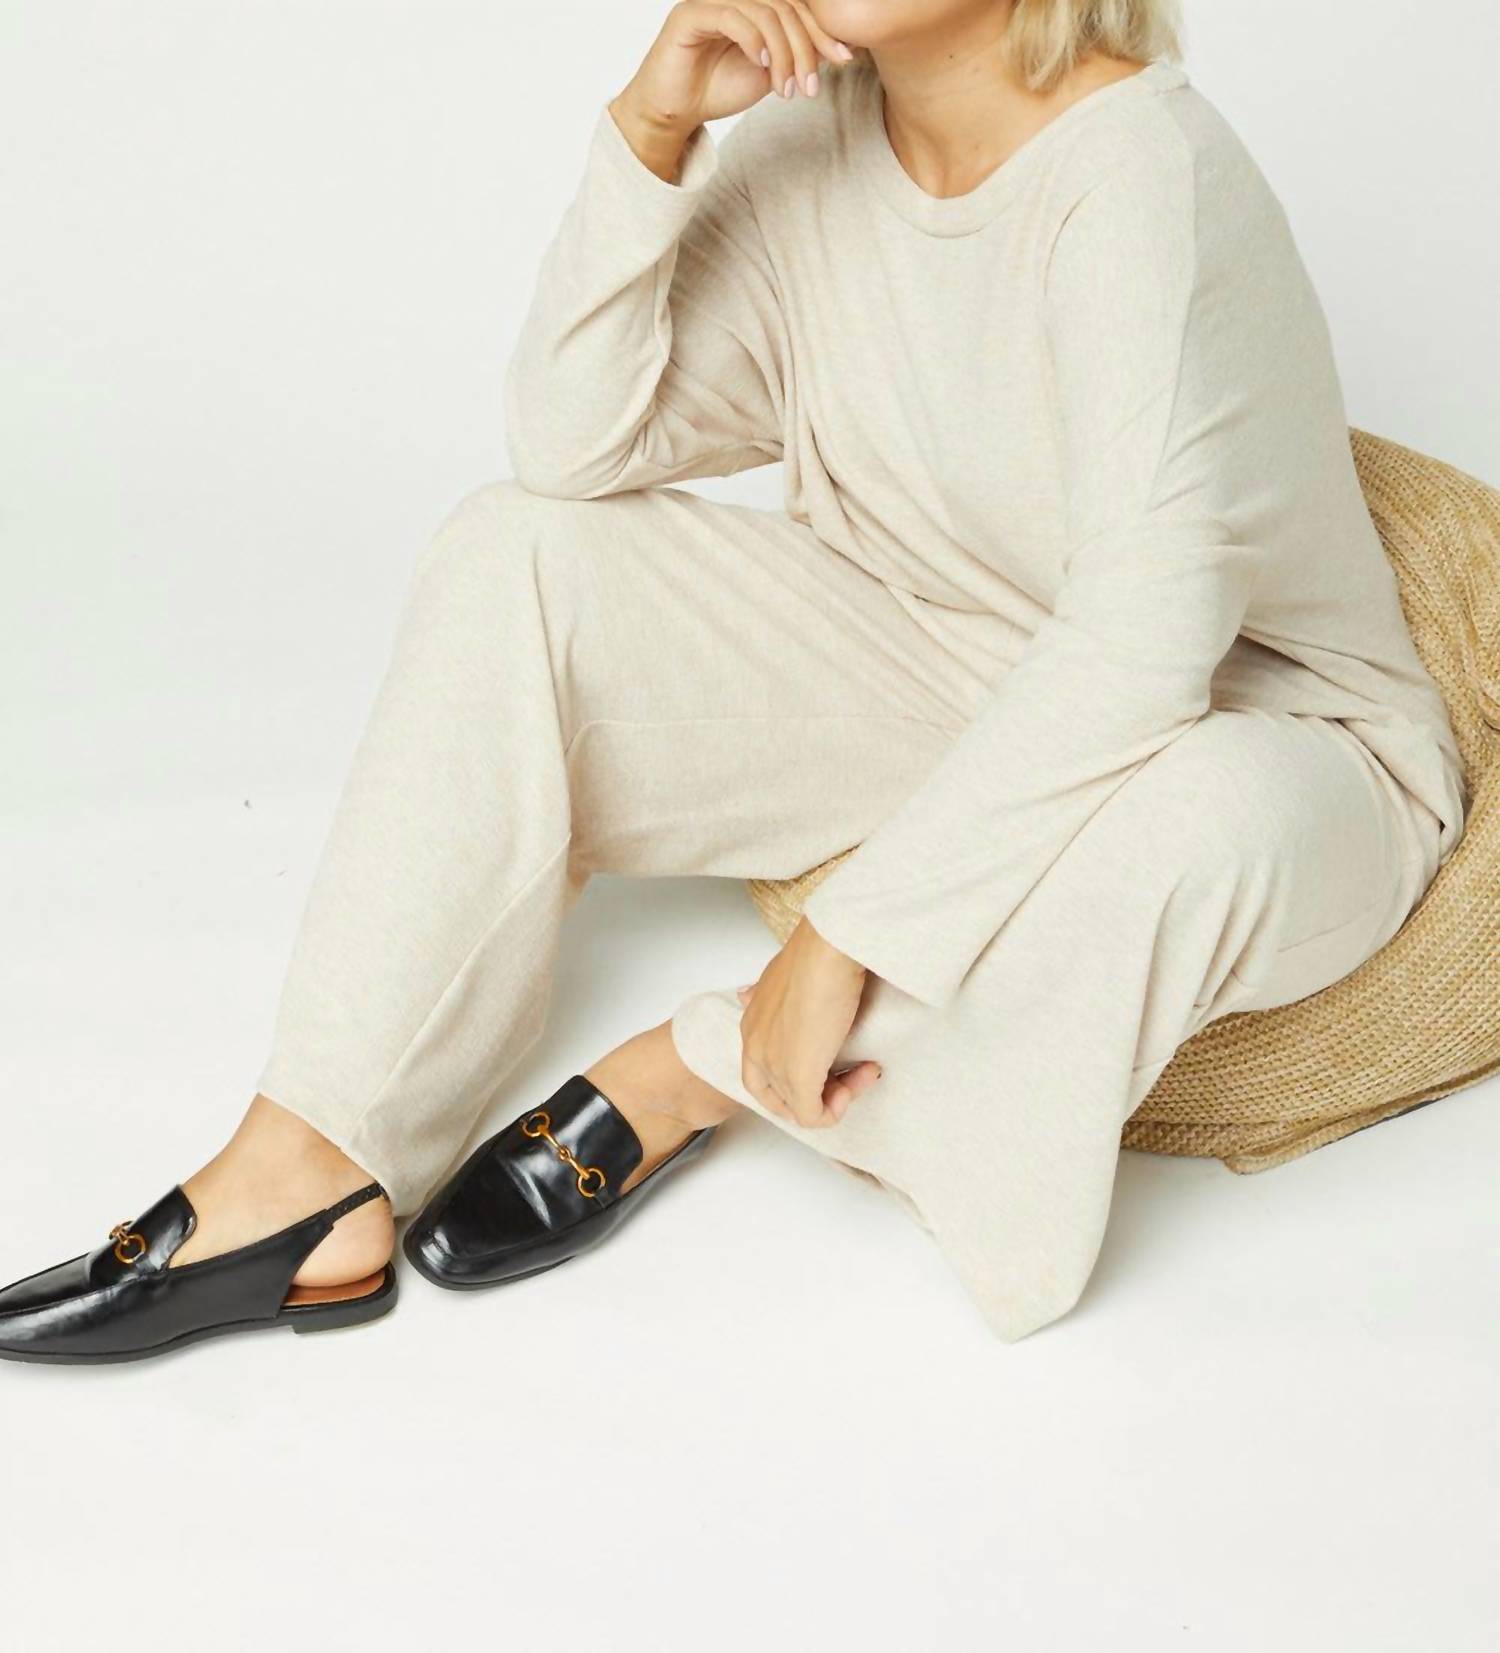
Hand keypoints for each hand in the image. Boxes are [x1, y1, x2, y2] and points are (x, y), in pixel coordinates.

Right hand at [611, 3, 854, 177]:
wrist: (674, 114)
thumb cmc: (715, 91)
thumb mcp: (767, 73)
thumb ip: (792, 55)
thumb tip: (833, 48)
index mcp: (751, 7)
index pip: (794, 7)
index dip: (821, 31)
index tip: (843, 59)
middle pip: (784, 7)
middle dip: (805, 47)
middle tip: (811, 86)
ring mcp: (711, 2)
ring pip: (763, 12)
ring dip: (784, 53)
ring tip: (787, 89)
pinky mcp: (690, 14)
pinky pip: (732, 16)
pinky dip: (754, 41)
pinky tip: (763, 66)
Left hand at [736, 916, 882, 1127]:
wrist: (828, 950)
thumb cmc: (816, 954)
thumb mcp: (779, 975)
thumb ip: (763, 994)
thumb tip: (745, 995)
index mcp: (751, 1023)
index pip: (760, 1073)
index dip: (792, 1079)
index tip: (830, 1060)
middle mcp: (755, 1047)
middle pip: (777, 1096)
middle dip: (814, 1093)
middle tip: (850, 1073)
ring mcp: (774, 1064)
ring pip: (799, 1107)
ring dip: (837, 1095)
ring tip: (865, 1070)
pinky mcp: (798, 1078)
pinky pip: (813, 1117)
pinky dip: (836, 1110)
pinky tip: (861, 1077)